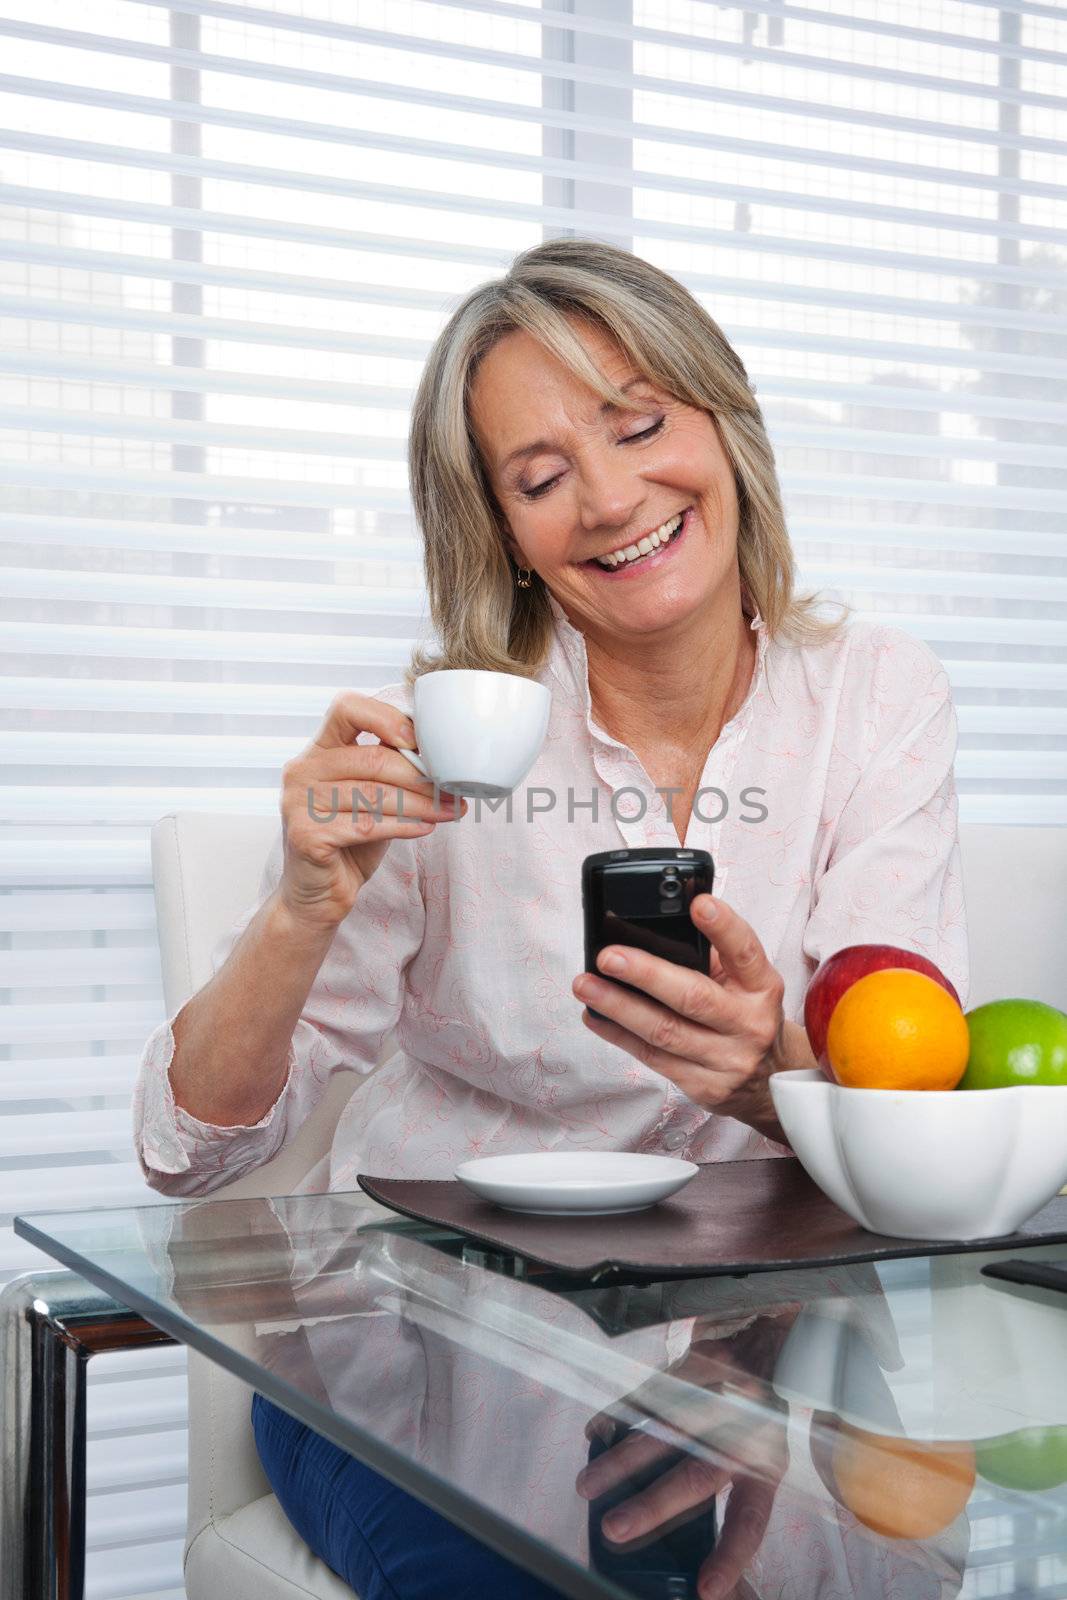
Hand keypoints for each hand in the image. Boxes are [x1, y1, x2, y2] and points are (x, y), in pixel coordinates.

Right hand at [279, 691, 466, 929]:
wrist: (317, 894)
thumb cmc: (349, 840)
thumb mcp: (370, 797)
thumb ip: (389, 770)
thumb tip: (442, 754)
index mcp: (318, 750)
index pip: (347, 708)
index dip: (387, 718)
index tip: (422, 740)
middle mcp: (302, 770)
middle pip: (371, 757)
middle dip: (420, 773)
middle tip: (453, 787)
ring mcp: (298, 802)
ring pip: (374, 794)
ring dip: (421, 803)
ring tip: (450, 809)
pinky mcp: (305, 835)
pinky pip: (366, 825)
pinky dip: (403, 826)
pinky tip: (426, 828)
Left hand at [572, 896, 788, 1138]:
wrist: (768, 1076)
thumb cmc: (744, 1013)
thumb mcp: (744, 980)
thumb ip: (710, 954)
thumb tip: (651, 925)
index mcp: (761, 986)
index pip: (745, 951)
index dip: (724, 927)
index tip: (699, 904)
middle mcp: (748, 1023)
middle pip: (694, 997)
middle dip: (647, 974)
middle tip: (609, 956)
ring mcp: (726, 1059)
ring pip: (664, 1032)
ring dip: (619, 1006)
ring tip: (586, 985)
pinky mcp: (702, 1086)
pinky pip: (652, 1057)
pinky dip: (618, 1034)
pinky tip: (595, 1015)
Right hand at [576, 1312, 796, 1599]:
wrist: (770, 1340)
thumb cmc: (760, 1415)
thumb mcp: (763, 1456)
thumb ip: (733, 1489)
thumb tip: (699, 1545)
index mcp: (766, 1464)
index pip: (750, 1518)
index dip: (729, 1553)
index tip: (705, 1589)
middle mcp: (743, 1432)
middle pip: (697, 1474)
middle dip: (653, 1504)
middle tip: (614, 1527)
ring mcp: (717, 1397)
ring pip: (665, 1434)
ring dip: (622, 1461)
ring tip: (588, 1485)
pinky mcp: (695, 1367)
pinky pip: (651, 1394)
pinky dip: (620, 1415)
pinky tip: (596, 1431)